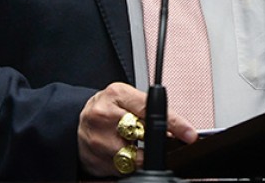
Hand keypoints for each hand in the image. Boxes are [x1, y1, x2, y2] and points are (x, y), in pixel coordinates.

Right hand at [77, 82, 197, 176]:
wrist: (75, 122)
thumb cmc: (105, 108)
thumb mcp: (126, 99)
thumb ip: (149, 111)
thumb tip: (179, 130)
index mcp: (116, 95)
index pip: (150, 109)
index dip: (174, 123)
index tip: (189, 134)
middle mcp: (104, 115)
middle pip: (142, 136)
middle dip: (152, 142)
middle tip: (146, 138)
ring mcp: (97, 139)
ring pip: (133, 158)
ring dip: (139, 157)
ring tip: (131, 145)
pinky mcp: (94, 160)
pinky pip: (121, 170)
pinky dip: (126, 165)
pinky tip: (119, 153)